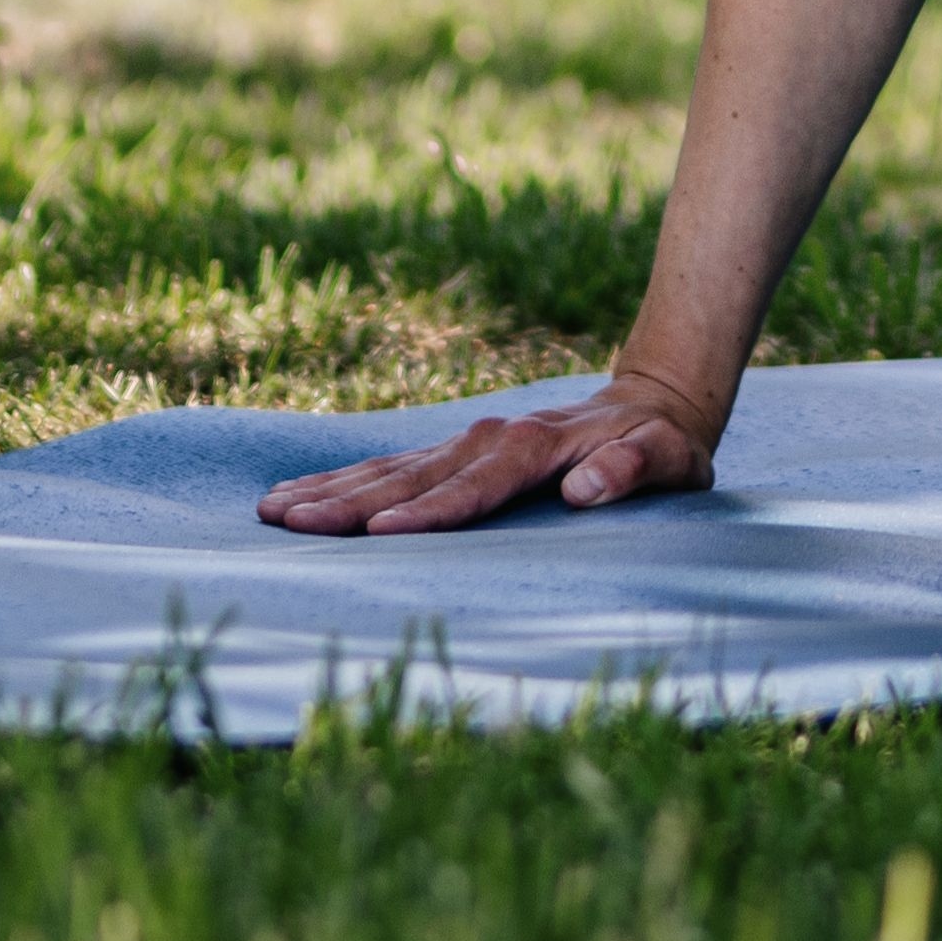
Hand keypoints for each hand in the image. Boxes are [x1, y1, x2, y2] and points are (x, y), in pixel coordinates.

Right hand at [259, 374, 719, 536]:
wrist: (651, 404)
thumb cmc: (663, 446)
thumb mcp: (670, 458)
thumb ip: (633, 470)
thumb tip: (588, 489)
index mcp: (536, 447)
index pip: (476, 487)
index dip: (431, 513)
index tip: (382, 536)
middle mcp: (488, 440)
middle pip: (411, 477)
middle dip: (349, 503)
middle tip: (288, 523)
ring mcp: (465, 443)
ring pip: (388, 470)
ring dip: (330, 491)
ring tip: (271, 511)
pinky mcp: (453, 452)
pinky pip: (390, 468)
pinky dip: (343, 481)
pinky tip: (301, 497)